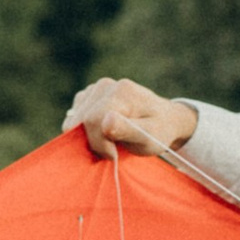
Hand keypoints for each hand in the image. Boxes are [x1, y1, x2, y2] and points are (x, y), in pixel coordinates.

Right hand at [63, 76, 197, 161]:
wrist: (164, 120)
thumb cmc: (159, 131)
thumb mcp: (150, 135)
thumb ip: (128, 129)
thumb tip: (106, 120)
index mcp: (122, 91)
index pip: (93, 119)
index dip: (100, 142)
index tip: (115, 154)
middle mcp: (105, 85)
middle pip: (82, 120)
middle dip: (95, 141)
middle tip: (114, 150)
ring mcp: (95, 89)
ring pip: (74, 119)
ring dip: (89, 137)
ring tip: (112, 141)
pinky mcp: (87, 96)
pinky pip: (74, 118)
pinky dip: (85, 131)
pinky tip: (103, 133)